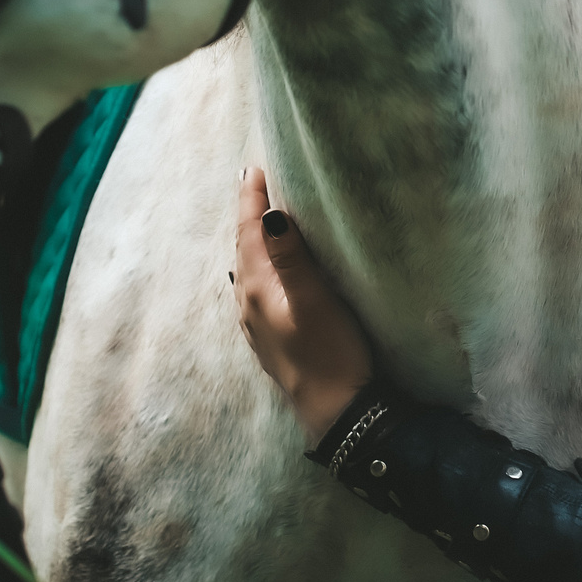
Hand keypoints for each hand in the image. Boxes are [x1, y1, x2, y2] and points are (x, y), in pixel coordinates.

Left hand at [233, 168, 372, 442]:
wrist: (337, 412)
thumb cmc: (331, 353)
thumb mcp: (314, 300)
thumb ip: (291, 258)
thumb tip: (271, 214)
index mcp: (257, 290)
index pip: (250, 233)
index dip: (252, 200)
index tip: (255, 169)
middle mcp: (249, 306)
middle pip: (245, 248)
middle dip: (250, 214)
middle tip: (257, 182)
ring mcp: (258, 325)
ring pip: (249, 269)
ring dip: (256, 239)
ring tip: (265, 217)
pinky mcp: (273, 338)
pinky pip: (259, 287)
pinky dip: (263, 264)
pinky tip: (272, 269)